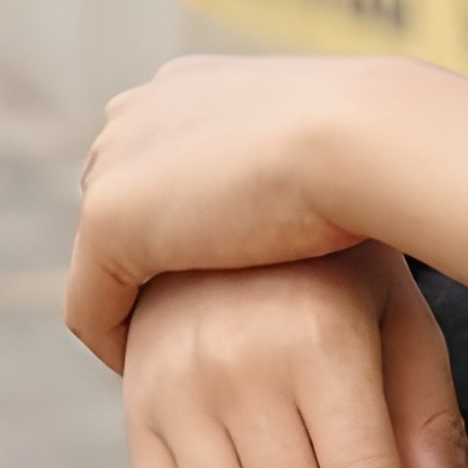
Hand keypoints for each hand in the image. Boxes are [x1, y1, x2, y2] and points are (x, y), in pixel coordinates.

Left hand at [68, 56, 371, 371]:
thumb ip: (291, 168)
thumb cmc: (376, 152)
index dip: (180, 227)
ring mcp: (116, 165)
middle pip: (122, 206)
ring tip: (174, 366)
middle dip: (147, 265)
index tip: (212, 287)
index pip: (157, 164)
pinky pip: (91, 306)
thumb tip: (302, 203)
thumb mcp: (326, 152)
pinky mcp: (109, 221)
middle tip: (189, 336)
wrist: (366, 140)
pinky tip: (158, 382)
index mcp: (186, 86)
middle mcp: (137, 114)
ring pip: (101, 259)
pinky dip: (117, 345)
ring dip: (132, 309)